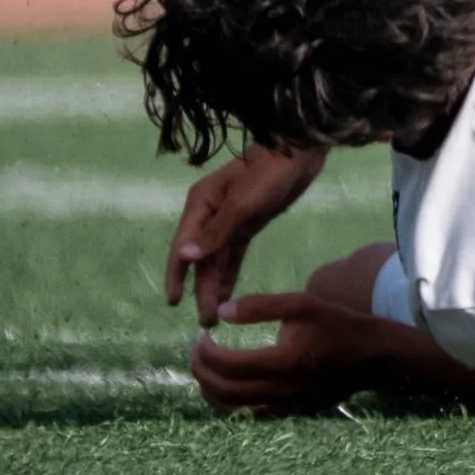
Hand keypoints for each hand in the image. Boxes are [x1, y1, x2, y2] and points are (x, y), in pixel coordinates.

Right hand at [165, 144, 326, 324]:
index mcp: (201, 204)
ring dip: (213, 285)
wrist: (301, 152)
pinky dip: (228, 274)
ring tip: (213, 317)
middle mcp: (210, 213)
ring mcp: (229, 219)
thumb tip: (184, 256)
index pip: (183, 245)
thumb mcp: (242, 204)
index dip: (177, 274)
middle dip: (200, 288)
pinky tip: (226, 295)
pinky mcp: (248, 223)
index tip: (174, 302)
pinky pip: (233, 254)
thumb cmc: (269, 172)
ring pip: (216, 259)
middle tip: (206, 321)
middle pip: (200, 257)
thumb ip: (215, 232)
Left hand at [190, 292, 388, 417]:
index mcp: (281, 362)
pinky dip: (229, 401)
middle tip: (196, 351)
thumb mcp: (301, 303)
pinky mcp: (288, 412)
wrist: (369, 355)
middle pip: (223, 391)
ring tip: (206, 367)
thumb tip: (221, 312)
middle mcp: (279, 391)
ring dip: (210, 390)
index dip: (206, 353)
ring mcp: (283, 406)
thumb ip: (260, 306)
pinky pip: (248, 414)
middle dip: (201, 371)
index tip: (201, 337)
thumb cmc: (336, 323)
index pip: (227, 365)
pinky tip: (228, 383)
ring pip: (231, 408)